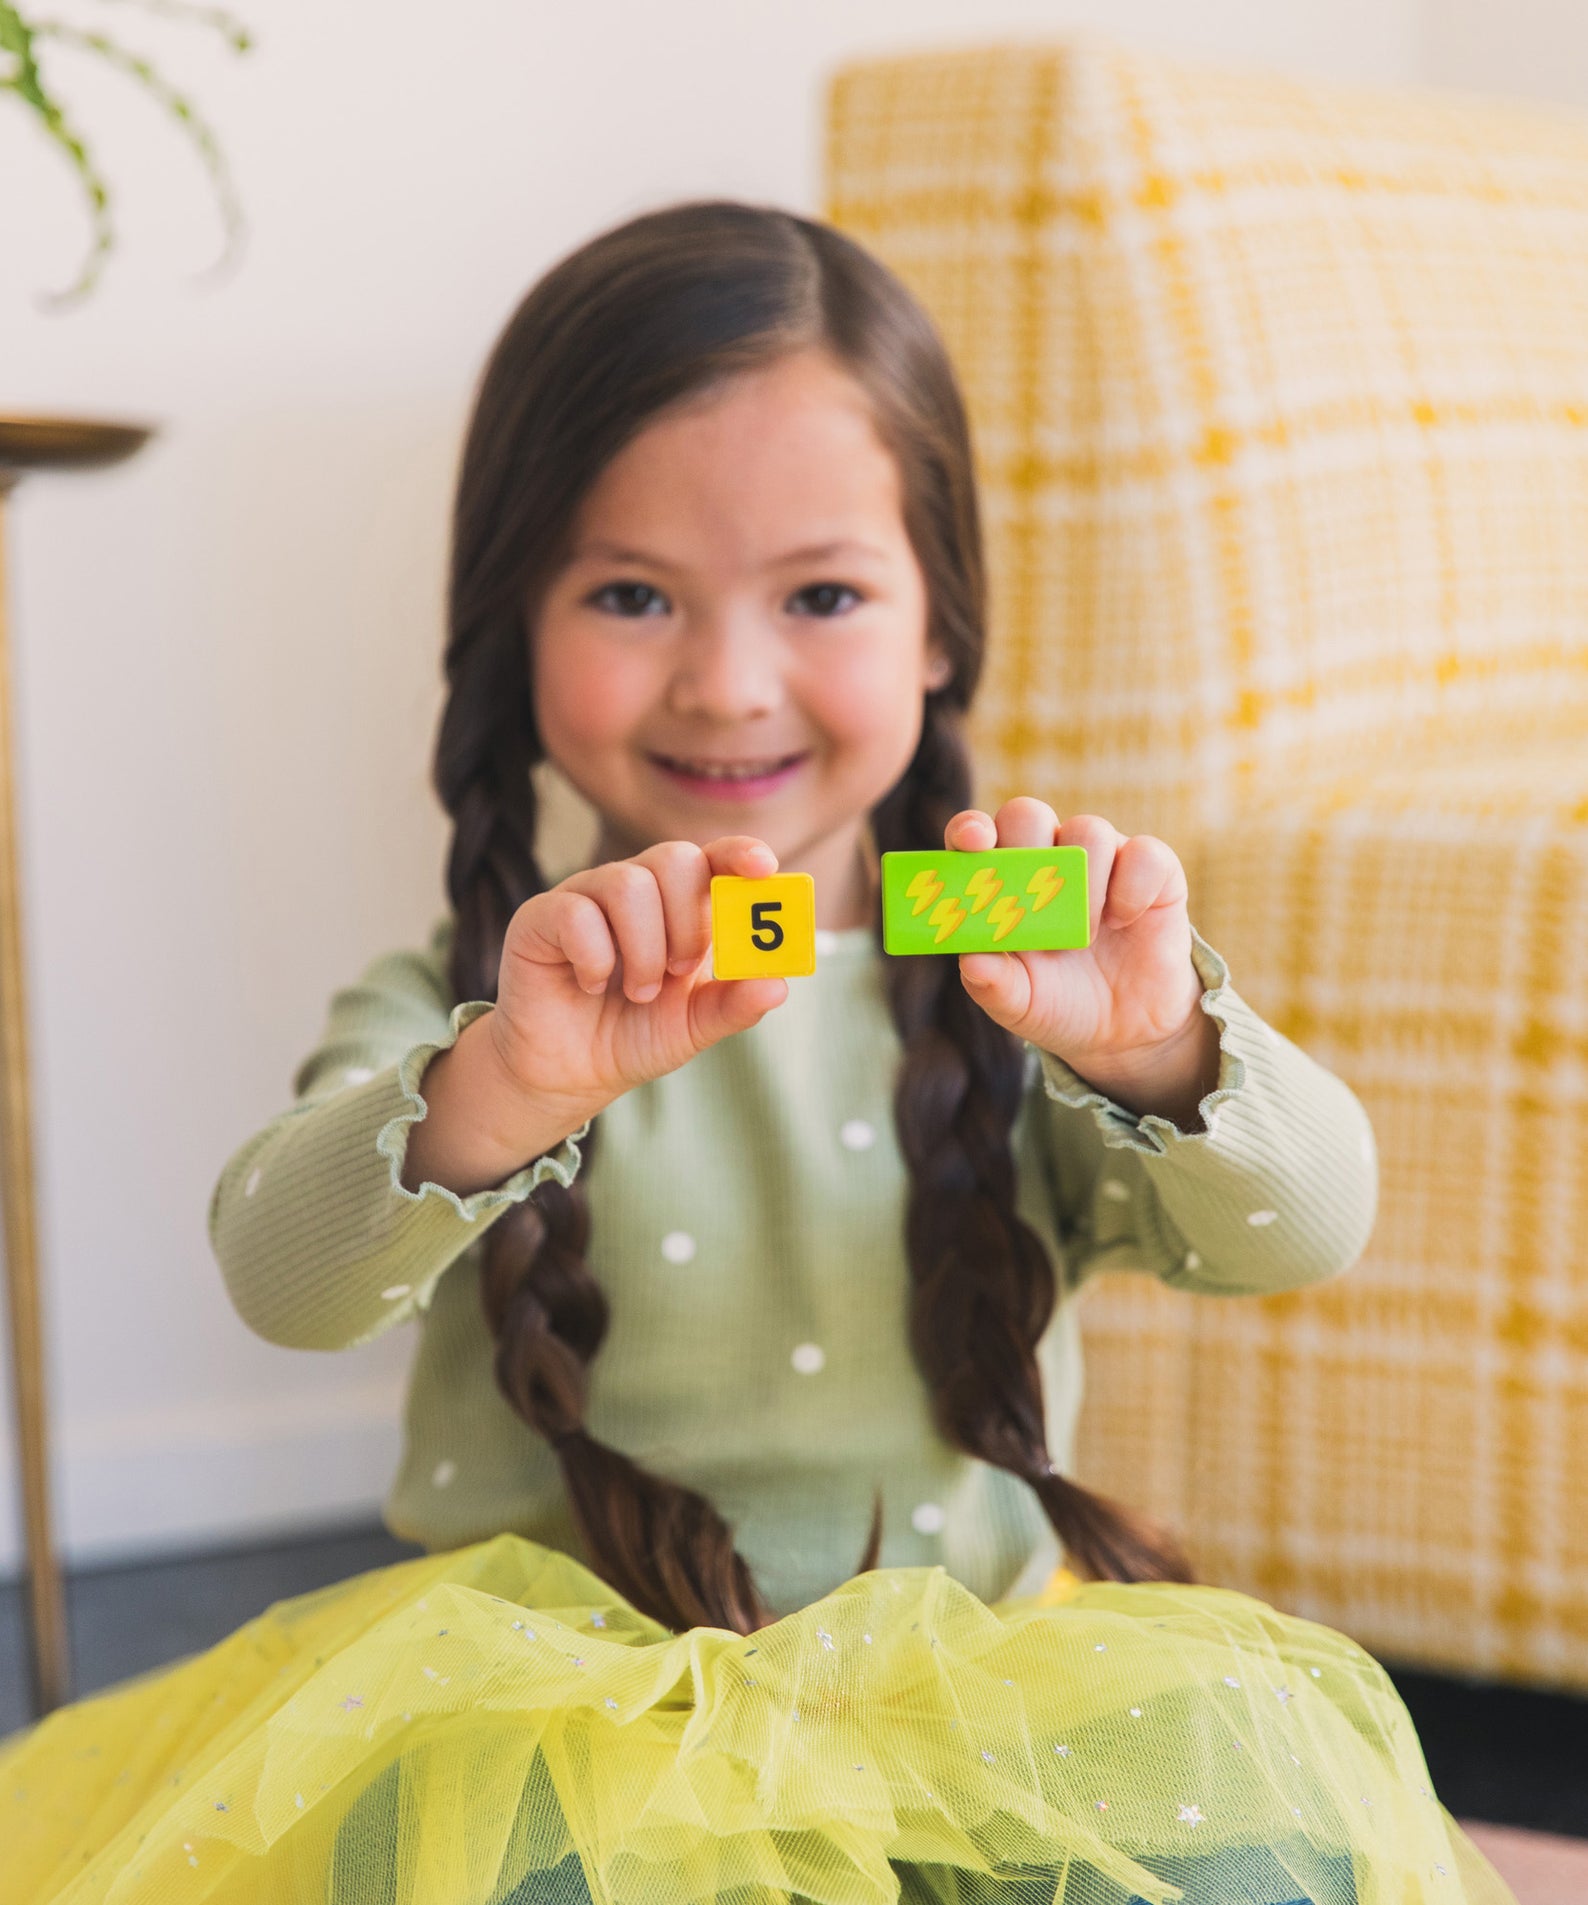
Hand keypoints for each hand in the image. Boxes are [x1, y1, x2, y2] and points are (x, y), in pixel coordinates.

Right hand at [488, 836, 787, 1122]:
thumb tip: (778, 985)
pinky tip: (590, 984)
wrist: (566, 1074)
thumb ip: (733, 1005)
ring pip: (629, 884)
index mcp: (680, 906)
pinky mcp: (542, 916)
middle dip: (688, 922)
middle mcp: (636, 889)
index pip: (714, 858)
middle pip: (676, 858)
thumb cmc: (633, 1037)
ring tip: (637, 992)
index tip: (764, 869)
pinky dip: (595, 959)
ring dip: (643, 950)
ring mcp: (587, 896)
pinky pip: (577, 912)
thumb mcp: (693, 1027)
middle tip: (680, 971)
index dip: (740, 854)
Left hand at [949, 802, 1216, 1114]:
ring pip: (1088, 830)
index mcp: (1002, 883)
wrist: (1124, 1029)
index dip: (970, 829)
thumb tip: (971, 962)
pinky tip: (1124, 921)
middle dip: (1027, 846)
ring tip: (1084, 937)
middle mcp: (1047, 858)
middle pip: (1028, 814)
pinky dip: (1132, 888)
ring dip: (1083, 884)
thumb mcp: (1020, 1004)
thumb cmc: (1057, 1003)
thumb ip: (992, 984)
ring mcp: (1100, 859)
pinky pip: (1144, 853)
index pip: (974, 835)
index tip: (974, 842)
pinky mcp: (1152, 870)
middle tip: (1033, 896)